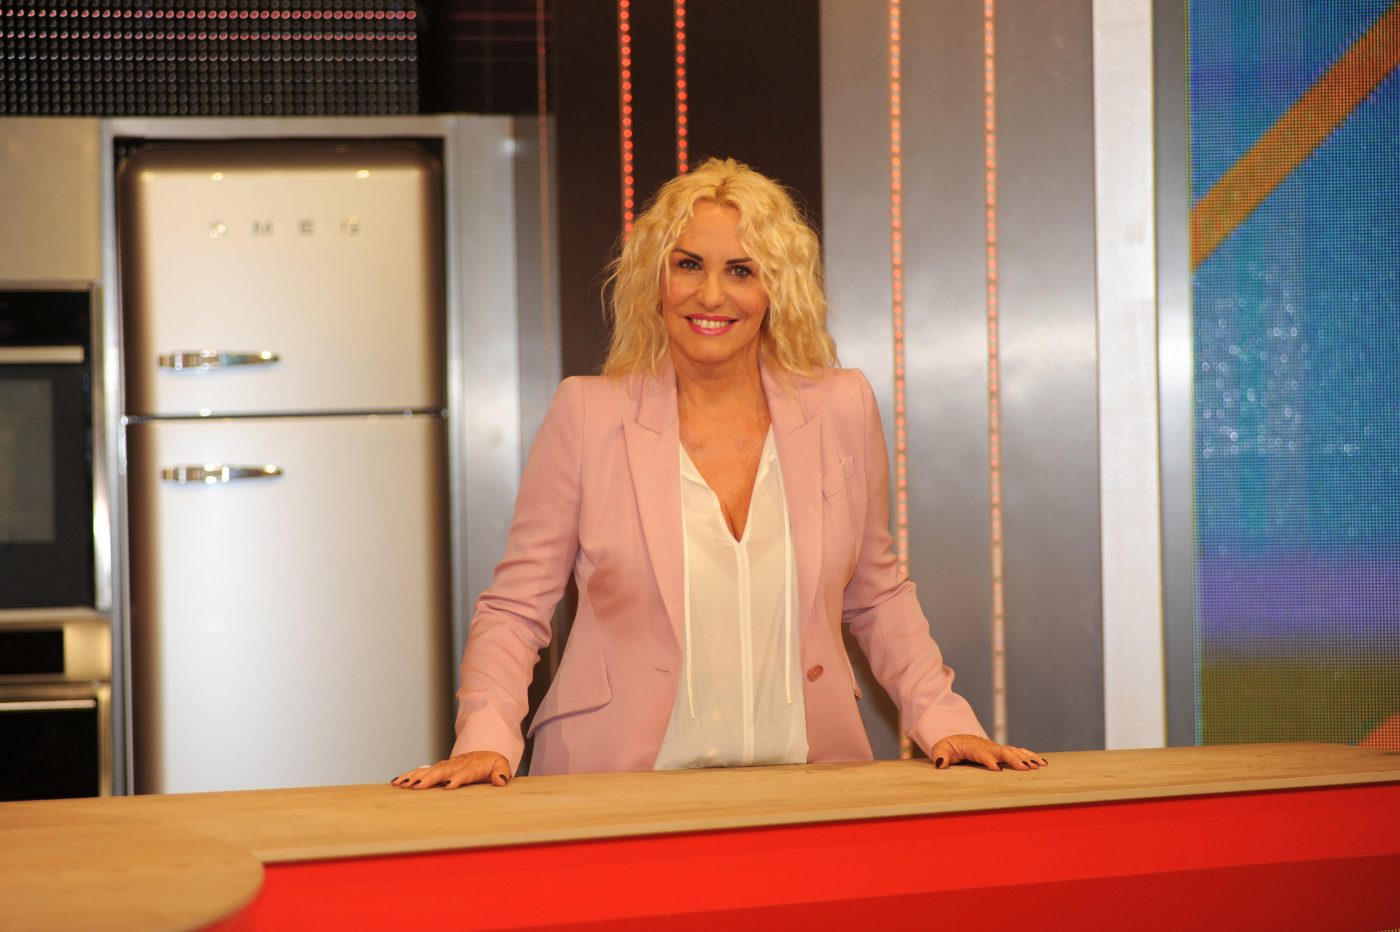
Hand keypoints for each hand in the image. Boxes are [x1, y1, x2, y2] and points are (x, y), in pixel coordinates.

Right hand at [390, 751, 510, 788]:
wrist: (483, 754)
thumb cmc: (492, 764)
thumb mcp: (501, 766)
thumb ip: (502, 772)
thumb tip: (502, 780)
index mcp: (473, 765)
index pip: (465, 772)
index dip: (457, 778)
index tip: (448, 786)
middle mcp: (456, 764)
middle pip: (442, 771)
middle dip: (428, 778)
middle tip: (415, 786)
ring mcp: (446, 765)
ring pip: (429, 770)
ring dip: (414, 776)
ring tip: (401, 784)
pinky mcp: (438, 768)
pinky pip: (422, 771)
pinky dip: (410, 775)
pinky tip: (397, 781)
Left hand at [928, 734, 1046, 771]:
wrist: (957, 735)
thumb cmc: (949, 745)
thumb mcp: (940, 748)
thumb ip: (940, 755)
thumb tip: (940, 763)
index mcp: (971, 745)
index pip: (981, 752)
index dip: (989, 759)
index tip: (997, 768)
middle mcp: (986, 744)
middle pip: (1002, 751)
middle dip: (1014, 759)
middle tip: (1026, 768)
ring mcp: (996, 746)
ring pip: (1013, 750)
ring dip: (1025, 757)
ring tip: (1038, 765)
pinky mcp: (1002, 750)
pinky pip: (1017, 751)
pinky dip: (1029, 755)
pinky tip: (1041, 762)